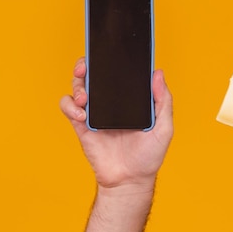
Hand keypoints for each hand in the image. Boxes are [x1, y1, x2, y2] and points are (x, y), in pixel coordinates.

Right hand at [60, 57, 173, 192]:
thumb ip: (163, 101)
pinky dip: (70, 105)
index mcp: (129, 99)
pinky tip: (80, 112)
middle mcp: (111, 102)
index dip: (110, 60)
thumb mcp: (164, 127)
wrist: (130, 181)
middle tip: (85, 67)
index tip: (107, 51)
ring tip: (85, 97)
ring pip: (78, 86)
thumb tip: (158, 73)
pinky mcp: (82, 125)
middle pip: (93, 74)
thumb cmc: (149, 156)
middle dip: (86, 65)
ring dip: (78, 85)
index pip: (118, 73)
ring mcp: (95, 112)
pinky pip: (69, 107)